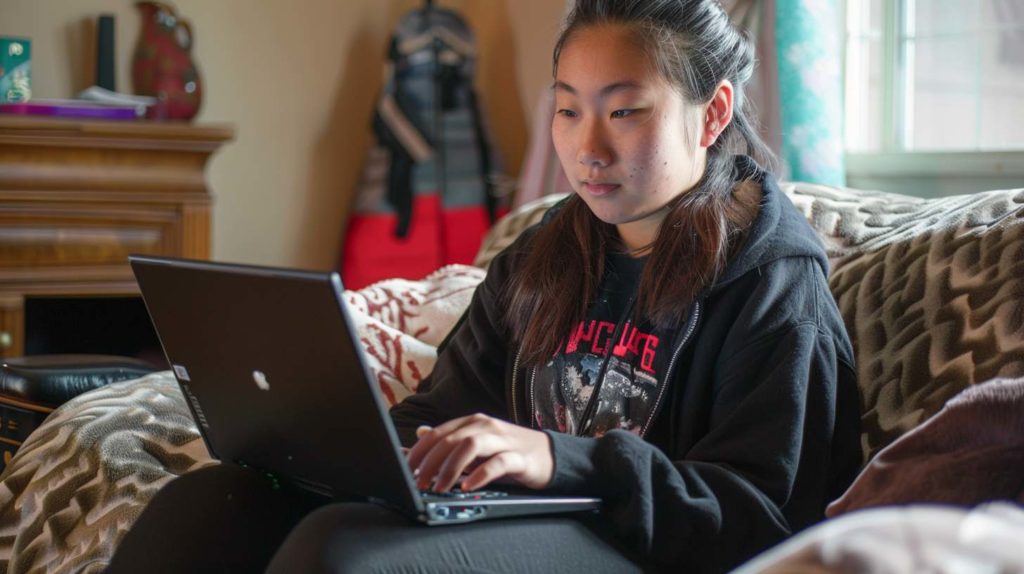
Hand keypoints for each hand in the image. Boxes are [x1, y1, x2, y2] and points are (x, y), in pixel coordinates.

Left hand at [406, 414, 553, 492]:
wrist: (550, 455)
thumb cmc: (509, 451)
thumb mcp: (477, 445)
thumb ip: (451, 440)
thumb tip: (421, 433)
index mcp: (472, 422)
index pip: (438, 433)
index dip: (419, 452)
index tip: (406, 471)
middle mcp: (485, 426)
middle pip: (450, 439)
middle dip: (430, 462)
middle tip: (418, 484)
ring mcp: (503, 439)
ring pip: (470, 445)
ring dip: (450, 467)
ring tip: (439, 488)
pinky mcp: (520, 457)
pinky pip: (498, 462)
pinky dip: (480, 474)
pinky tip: (468, 487)